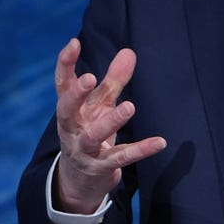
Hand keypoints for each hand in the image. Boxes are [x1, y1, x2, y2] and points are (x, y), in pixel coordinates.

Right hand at [53, 38, 165, 213]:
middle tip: (90, 77)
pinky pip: (122, 158)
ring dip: (111, 121)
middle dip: (77, 94)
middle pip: (67, 110)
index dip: (65, 64)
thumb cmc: (89, 132)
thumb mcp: (100, 107)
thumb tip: (129, 52)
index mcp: (70, 110)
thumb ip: (113, 81)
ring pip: (94, 136)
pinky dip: (141, 149)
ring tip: (130, 106)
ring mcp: (85, 150)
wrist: (79, 180)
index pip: (62, 84)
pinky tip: (160, 142)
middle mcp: (72, 129)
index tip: (74, 42)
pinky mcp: (102, 167)